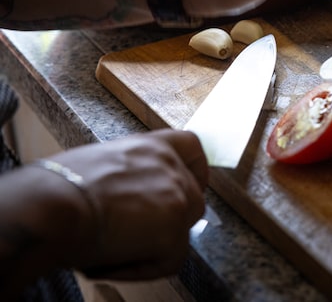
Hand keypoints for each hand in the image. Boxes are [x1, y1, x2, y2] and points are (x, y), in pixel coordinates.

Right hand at [48, 129, 208, 279]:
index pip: (192, 148)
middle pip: (192, 199)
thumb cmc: (57, 187)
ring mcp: (177, 197)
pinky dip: (140, 268)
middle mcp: (170, 167)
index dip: (195, 170)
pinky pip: (169, 261)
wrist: (51, 205)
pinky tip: (110, 262)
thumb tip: (128, 198)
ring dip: (151, 246)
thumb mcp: (100, 164)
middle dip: (167, 221)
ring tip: (111, 249)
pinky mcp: (173, 230)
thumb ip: (128, 175)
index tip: (190, 186)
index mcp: (151, 147)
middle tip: (132, 235)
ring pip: (182, 232)